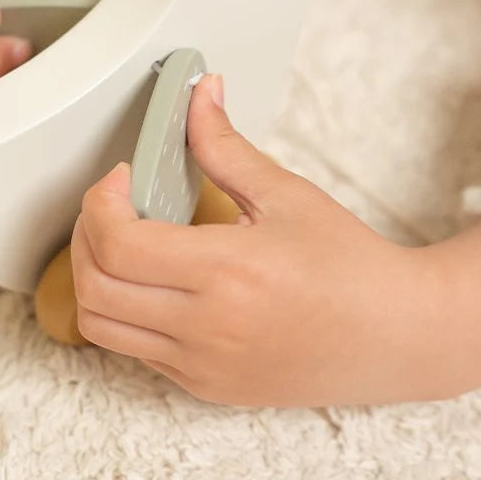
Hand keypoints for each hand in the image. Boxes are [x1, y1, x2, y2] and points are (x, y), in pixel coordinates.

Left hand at [71, 75, 451, 406]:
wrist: (395, 336)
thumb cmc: (350, 266)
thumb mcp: (285, 194)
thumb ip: (224, 145)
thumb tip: (200, 94)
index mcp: (224, 273)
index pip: (116, 244)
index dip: (100, 202)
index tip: (122, 178)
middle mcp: (204, 327)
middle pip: (92, 287)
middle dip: (85, 234)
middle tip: (111, 205)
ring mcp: (201, 364)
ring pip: (99, 325)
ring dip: (94, 277)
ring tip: (124, 244)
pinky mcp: (204, 385)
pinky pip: (133, 349)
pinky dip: (124, 310)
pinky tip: (154, 282)